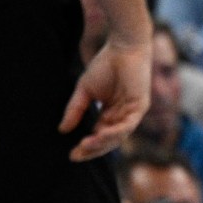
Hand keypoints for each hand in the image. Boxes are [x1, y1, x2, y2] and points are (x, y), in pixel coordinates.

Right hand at [61, 37, 148, 160]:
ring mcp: (132, 112)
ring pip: (119, 136)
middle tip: (76, 155)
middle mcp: (122, 116)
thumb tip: (62, 130)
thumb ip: (75, 110)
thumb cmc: (105, 65)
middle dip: (93, 149)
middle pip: (109, 141)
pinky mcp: (140, 106)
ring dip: (102, 142)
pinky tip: (101, 134)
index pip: (98, 136)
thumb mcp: (84, 91)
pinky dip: (115, 131)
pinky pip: (128, 124)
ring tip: (85, 145)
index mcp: (110, 114)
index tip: (71, 155)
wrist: (122, 47)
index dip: (86, 147)